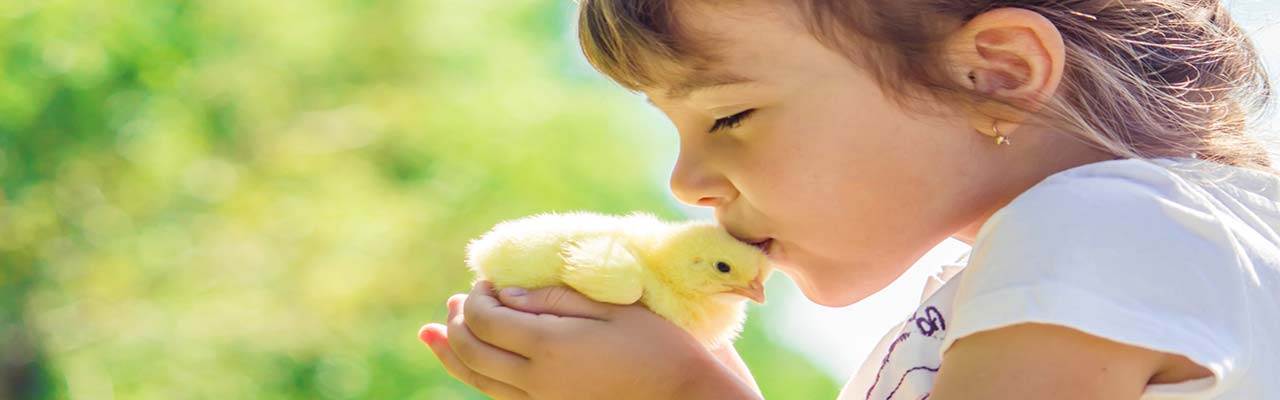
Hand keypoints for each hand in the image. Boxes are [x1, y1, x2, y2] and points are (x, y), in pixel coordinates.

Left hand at [418, 281, 760, 399]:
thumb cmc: (658, 347)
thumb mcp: (611, 310)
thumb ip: (555, 299)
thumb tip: (505, 293)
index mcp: (549, 347)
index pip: (488, 319)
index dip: (478, 296)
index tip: (486, 279)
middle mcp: (535, 382)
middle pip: (474, 351)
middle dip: (458, 322)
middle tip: (458, 299)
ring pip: (478, 381)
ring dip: (452, 353)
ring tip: (434, 333)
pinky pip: (498, 398)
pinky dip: (473, 378)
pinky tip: (464, 365)